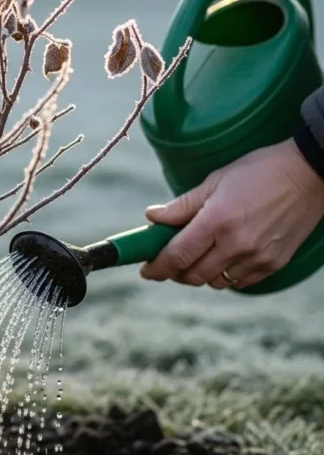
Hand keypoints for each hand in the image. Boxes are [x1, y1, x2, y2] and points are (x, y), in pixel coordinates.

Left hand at [140, 139, 323, 288]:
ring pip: (215, 282)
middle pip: (193, 275)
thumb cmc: (258, 171)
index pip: (177, 256)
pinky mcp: (272, 264)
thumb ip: (182, 205)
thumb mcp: (216, 180)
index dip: (157, 267)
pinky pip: (239, 283)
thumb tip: (151, 218)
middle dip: (174, 273)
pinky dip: (224, 276)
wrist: (308, 174)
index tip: (146, 269)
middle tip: (168, 262)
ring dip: (199, 274)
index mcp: (217, 220)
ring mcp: (256, 257)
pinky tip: (222, 258)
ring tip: (197, 256)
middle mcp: (236, 244)